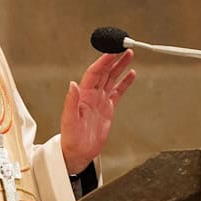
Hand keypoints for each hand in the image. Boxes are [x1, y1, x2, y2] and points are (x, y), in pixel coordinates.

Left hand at [60, 50, 135, 173]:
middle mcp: (92, 95)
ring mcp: (100, 101)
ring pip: (112, 79)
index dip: (103, 62)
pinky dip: (124, 83)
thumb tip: (72, 84)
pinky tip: (130, 74)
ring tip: (129, 54)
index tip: (112, 51)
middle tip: (123, 47)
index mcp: (83, 95)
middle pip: (105, 72)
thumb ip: (71, 102)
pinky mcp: (108, 109)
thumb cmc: (70, 139)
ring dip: (120, 66)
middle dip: (114, 59)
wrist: (77, 153)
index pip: (94, 73)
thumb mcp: (69, 120)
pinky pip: (118, 92)